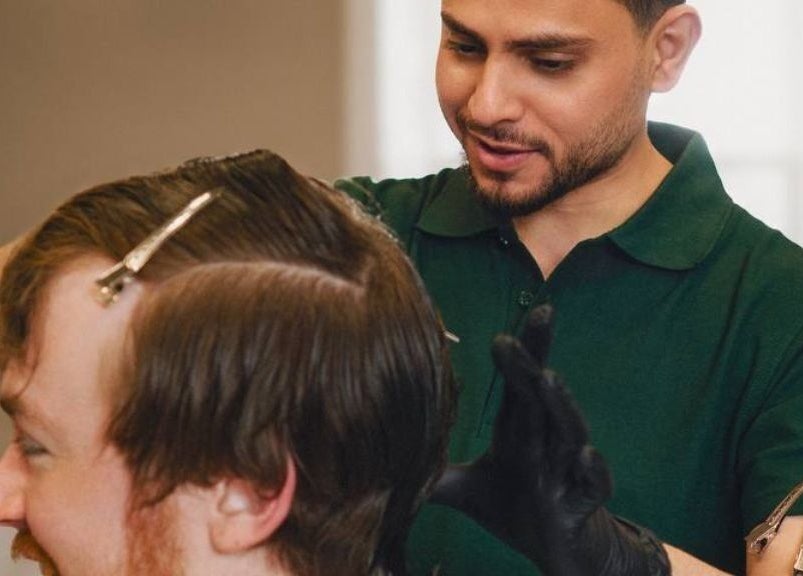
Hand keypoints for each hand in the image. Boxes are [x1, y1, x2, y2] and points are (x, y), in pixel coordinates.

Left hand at [430, 305, 669, 575]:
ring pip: (570, 432)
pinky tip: (585, 454)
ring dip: (562, 405)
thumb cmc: (517, 506)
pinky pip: (593, 484)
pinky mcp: (583, 504)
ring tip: (549, 380)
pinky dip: (593, 470)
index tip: (529, 310)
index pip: (520, 383)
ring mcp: (567, 471)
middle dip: (535, 361)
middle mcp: (546, 441)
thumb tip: (386, 463)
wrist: (558, 550)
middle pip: (542, 395)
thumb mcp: (468, 490)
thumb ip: (436, 474)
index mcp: (519, 430)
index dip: (523, 349)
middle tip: (528, 328)